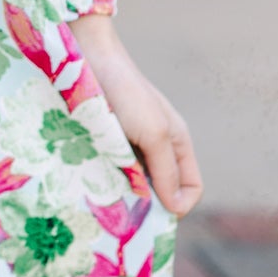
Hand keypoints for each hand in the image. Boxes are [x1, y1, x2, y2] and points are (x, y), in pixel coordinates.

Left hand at [69, 13, 203, 216]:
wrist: (87, 61)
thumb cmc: (126, 94)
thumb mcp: (154, 133)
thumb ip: (167, 171)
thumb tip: (177, 208)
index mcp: (176, 144)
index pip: (190, 188)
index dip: (179, 205)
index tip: (153, 216)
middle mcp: (156, 148)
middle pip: (162, 190)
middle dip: (148, 205)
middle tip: (125, 214)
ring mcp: (130, 147)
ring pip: (135, 185)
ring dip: (124, 195)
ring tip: (106, 200)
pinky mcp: (105, 145)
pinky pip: (112, 174)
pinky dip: (106, 182)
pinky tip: (93, 186)